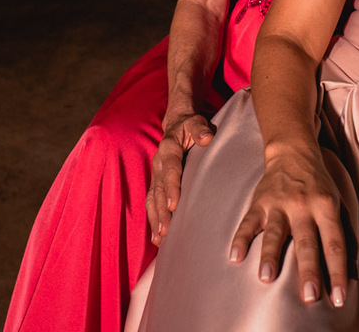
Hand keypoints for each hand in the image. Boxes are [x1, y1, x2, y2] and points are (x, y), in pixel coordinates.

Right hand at [146, 112, 213, 244]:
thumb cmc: (190, 125)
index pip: (171, 169)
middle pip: (158, 189)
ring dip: (155, 218)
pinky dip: (153, 219)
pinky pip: (151, 201)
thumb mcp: (196, 121)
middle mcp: (159, 162)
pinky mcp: (156, 182)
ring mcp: (156, 174)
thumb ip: (200, 128)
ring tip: (159, 238)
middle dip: (161, 211)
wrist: (176, 124)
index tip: (173, 205)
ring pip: (151, 198)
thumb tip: (207, 137)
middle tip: (165, 231)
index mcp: (169, 148)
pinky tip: (157, 237)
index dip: (171, 187)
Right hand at [229, 146, 348, 307]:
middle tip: (309, 296)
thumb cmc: (319, 185)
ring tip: (267, 278)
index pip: (335, 244)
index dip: (338, 271)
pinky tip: (235, 256)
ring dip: (271, 256)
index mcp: (326, 208)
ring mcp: (279, 204)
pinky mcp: (260, 202)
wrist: (293, 153)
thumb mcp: (338, 203)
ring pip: (275, 233)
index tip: (339, 297)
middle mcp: (304, 206)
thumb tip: (353, 270)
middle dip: (309, 270)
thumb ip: (343, 234)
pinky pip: (249, 222)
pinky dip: (241, 238)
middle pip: (307, 243)